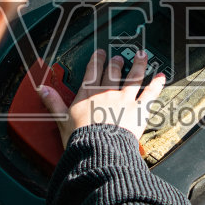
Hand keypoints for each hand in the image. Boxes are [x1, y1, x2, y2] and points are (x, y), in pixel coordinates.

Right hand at [39, 49, 165, 147]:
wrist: (98, 150)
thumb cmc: (81, 139)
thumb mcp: (61, 120)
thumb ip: (53, 103)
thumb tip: (43, 90)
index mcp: (88, 95)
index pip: (92, 73)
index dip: (96, 61)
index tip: (99, 54)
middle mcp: (106, 93)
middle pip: (112, 73)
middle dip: (115, 63)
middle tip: (118, 57)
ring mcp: (124, 100)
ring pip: (133, 77)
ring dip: (138, 65)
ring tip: (141, 56)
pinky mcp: (139, 109)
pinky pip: (150, 93)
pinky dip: (157, 84)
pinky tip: (161, 76)